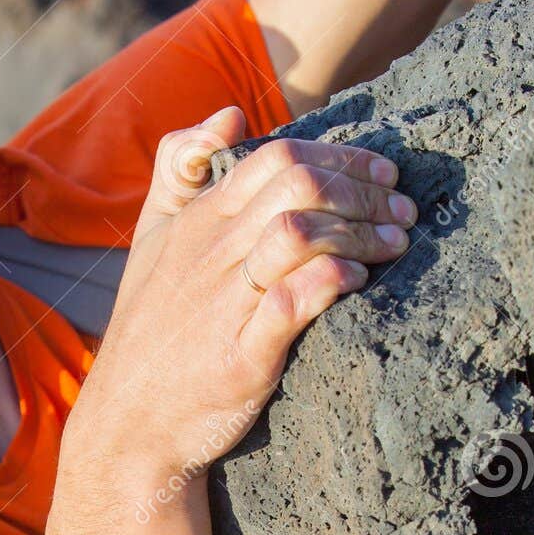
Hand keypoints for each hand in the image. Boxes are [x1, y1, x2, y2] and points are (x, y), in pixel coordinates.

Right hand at [68, 106, 413, 480]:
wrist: (129, 422)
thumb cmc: (151, 327)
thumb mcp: (152, 239)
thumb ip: (179, 169)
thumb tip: (228, 112)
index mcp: (196, 220)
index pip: (277, 157)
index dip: (340, 156)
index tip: (382, 172)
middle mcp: (210, 253)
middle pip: (298, 186)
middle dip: (364, 190)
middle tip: (404, 209)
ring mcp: (225, 304)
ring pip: (300, 234)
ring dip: (360, 231)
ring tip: (395, 244)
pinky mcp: (241, 357)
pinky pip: (293, 302)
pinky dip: (334, 281)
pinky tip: (360, 284)